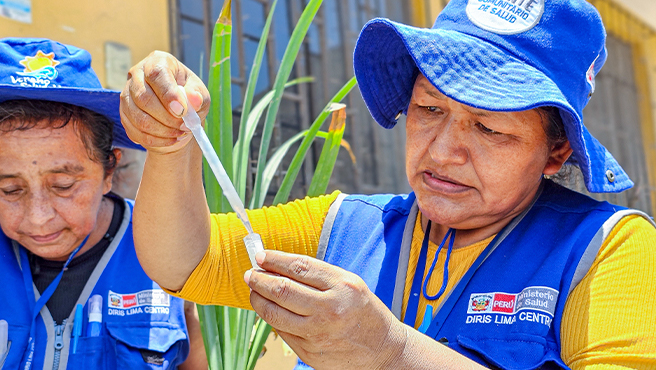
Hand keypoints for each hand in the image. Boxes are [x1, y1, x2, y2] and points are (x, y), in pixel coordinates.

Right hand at [120, 51, 210, 153]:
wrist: (178, 115)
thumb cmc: (190, 99)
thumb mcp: (201, 94)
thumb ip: (198, 95)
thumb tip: (195, 99)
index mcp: (158, 61)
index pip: (157, 74)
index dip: (168, 94)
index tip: (182, 111)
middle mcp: (137, 74)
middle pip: (144, 97)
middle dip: (167, 117)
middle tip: (185, 126)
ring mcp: (127, 94)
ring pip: (138, 117)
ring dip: (162, 131)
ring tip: (180, 133)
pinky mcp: (124, 114)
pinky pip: (136, 131)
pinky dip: (156, 140)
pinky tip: (171, 139)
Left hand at [244, 251, 407, 368]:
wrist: (383, 351)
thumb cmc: (364, 312)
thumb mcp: (349, 284)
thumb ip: (317, 276)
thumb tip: (279, 267)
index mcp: (342, 285)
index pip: (299, 267)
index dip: (275, 260)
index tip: (260, 256)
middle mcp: (330, 309)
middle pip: (282, 290)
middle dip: (259, 279)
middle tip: (250, 274)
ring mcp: (318, 333)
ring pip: (275, 313)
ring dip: (258, 299)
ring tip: (254, 291)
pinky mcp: (309, 352)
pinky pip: (282, 332)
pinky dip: (271, 318)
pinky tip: (269, 310)